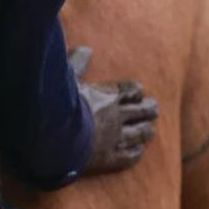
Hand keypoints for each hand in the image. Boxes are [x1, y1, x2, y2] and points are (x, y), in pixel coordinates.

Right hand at [69, 47, 158, 173]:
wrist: (54, 137)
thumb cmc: (57, 105)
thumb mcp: (66, 80)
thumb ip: (76, 64)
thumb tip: (86, 49)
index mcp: (106, 95)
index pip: (129, 90)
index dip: (136, 90)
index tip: (139, 90)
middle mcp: (116, 116)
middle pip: (140, 111)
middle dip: (148, 109)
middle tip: (154, 108)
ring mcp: (116, 138)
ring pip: (140, 133)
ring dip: (146, 129)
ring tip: (150, 129)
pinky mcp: (111, 159)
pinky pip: (131, 156)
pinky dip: (137, 151)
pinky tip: (139, 150)